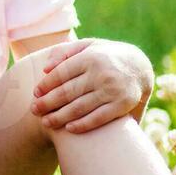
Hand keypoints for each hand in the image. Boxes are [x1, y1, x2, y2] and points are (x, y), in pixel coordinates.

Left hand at [31, 39, 152, 132]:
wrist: (140, 67)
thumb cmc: (105, 57)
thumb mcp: (88, 45)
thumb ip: (65, 52)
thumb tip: (45, 69)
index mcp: (90, 57)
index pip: (61, 74)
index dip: (46, 85)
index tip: (35, 94)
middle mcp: (101, 73)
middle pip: (67, 92)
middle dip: (47, 103)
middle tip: (34, 110)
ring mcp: (112, 90)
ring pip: (80, 107)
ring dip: (60, 117)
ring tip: (46, 122)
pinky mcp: (122, 105)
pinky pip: (99, 118)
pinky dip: (83, 124)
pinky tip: (69, 129)